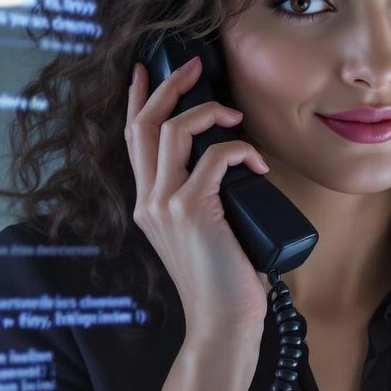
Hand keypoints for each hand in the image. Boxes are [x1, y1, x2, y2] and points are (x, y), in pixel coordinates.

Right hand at [125, 54, 272, 342]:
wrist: (222, 324)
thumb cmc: (224, 282)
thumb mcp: (205, 232)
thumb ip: (205, 200)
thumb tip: (236, 166)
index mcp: (147, 203)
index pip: (133, 139)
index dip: (138, 99)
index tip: (147, 70)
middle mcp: (148, 200)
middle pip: (145, 124)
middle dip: (169, 86)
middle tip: (194, 66)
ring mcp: (165, 205)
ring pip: (174, 131)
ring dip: (208, 111)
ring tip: (233, 115)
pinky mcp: (191, 210)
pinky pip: (213, 158)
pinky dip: (240, 150)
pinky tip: (257, 162)